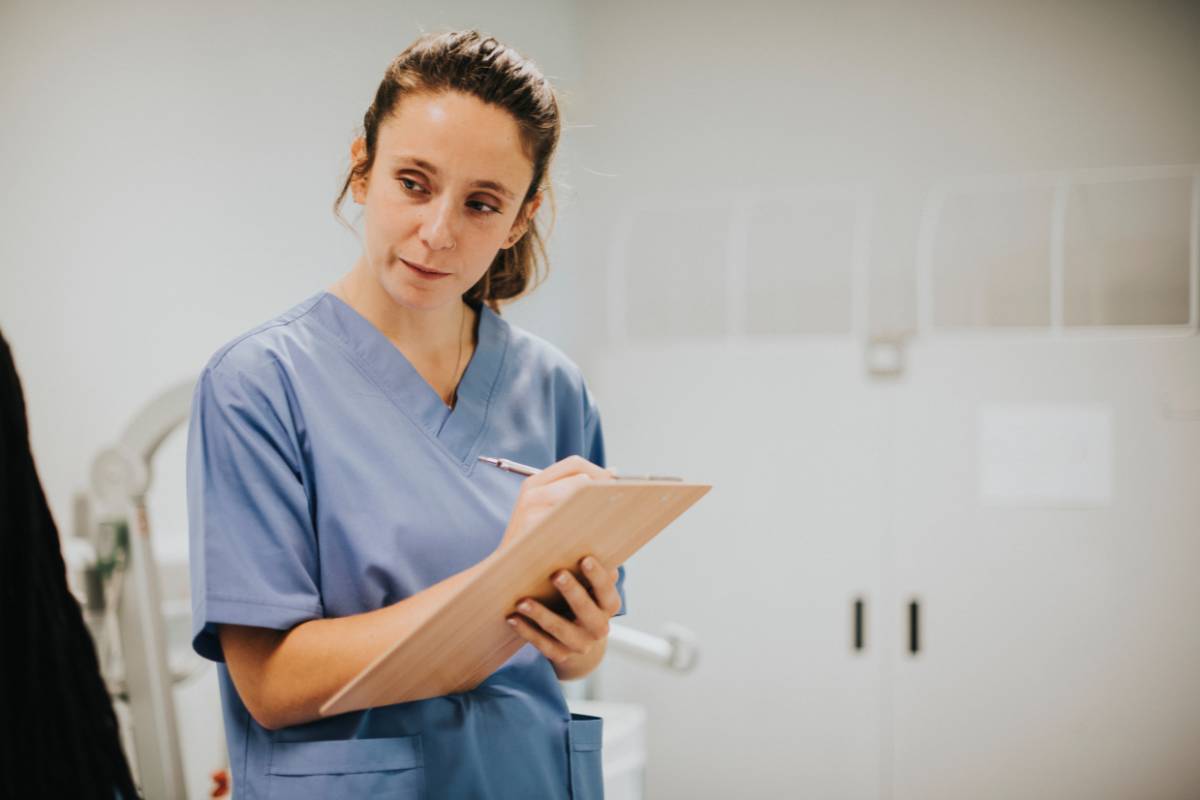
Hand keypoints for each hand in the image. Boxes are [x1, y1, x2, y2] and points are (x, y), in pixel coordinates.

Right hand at [498, 455, 613, 550]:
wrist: (506, 575)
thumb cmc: (534, 543)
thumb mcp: (545, 512)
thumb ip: (571, 493)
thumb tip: (614, 473)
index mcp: (535, 482)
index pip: (575, 464)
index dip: (600, 473)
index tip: (617, 487)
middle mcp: (531, 490)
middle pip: (581, 478)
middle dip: (604, 489)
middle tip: (621, 504)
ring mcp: (531, 508)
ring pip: (580, 497)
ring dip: (599, 506)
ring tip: (615, 518)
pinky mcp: (534, 527)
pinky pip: (574, 519)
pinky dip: (590, 524)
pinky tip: (602, 536)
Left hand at [506, 554, 621, 664]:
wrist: (578, 636)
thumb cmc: (580, 594)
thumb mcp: (588, 580)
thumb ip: (586, 561)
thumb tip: (575, 526)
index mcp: (609, 605)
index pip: (607, 591)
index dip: (598, 576)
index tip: (585, 559)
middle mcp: (598, 627)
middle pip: (587, 611)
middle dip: (572, 593)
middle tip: (556, 575)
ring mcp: (580, 644)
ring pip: (561, 631)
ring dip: (542, 615)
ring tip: (522, 602)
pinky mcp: (560, 654)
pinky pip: (543, 645)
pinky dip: (526, 632)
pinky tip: (512, 618)